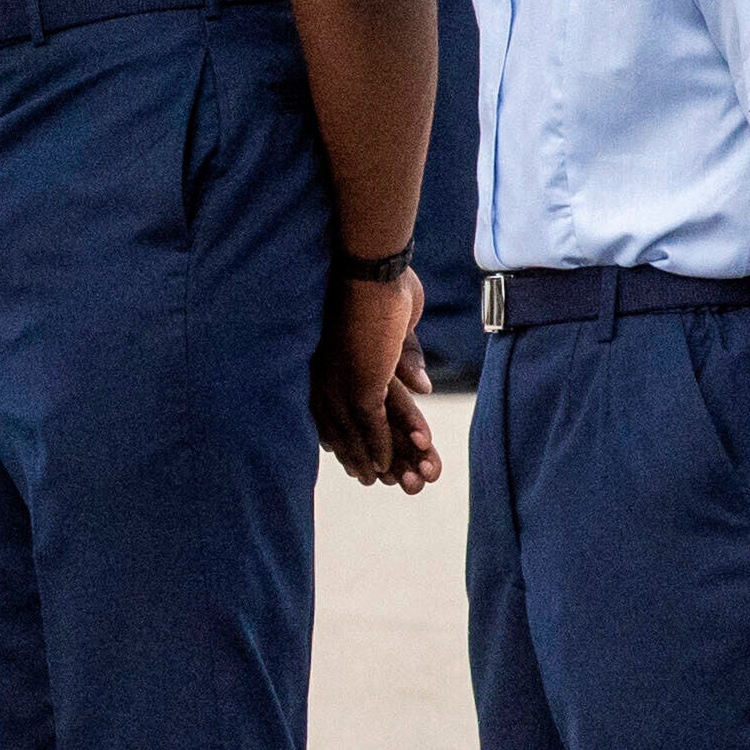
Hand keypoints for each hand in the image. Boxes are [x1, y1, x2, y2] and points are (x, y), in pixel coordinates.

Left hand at [315, 262, 439, 491]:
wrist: (370, 263)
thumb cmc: (380, 281)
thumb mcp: (394, 325)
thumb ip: (403, 357)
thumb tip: (422, 387)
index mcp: (330, 362)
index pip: (340, 410)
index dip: (356, 436)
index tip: (369, 460)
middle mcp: (327, 378)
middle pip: (349, 430)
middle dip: (368, 459)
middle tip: (382, 484)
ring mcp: (342, 383)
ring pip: (362, 436)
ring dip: (383, 463)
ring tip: (398, 485)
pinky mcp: (361, 384)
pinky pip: (374, 426)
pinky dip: (384, 449)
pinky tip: (389, 469)